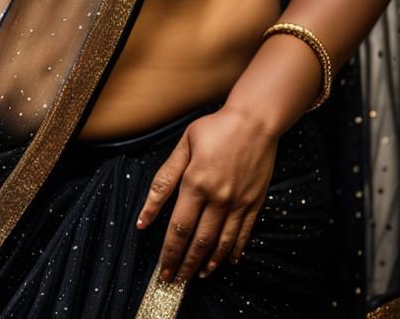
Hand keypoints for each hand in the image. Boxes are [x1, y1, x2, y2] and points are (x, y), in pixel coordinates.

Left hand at [137, 106, 277, 283]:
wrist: (255, 120)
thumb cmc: (216, 128)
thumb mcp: (184, 145)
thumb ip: (163, 180)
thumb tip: (144, 215)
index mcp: (196, 183)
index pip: (178, 228)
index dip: (169, 252)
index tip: (162, 268)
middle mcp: (218, 197)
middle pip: (199, 241)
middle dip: (185, 264)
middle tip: (175, 280)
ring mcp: (238, 202)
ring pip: (222, 243)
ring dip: (209, 263)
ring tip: (198, 274)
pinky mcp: (254, 202)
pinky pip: (244, 234)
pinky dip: (234, 251)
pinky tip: (228, 261)